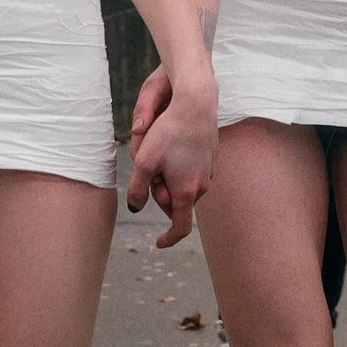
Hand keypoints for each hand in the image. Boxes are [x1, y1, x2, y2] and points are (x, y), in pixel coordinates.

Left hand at [126, 75, 216, 248]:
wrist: (196, 103)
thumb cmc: (169, 132)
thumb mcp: (143, 162)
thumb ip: (137, 190)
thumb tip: (135, 208)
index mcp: (186, 192)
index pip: (180, 228)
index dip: (169, 239)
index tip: (158, 243)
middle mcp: (202, 186)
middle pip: (177, 201)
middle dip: (160, 192)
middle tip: (149, 169)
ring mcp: (209, 171)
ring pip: (183, 184)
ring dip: (168, 176)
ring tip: (160, 151)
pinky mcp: (211, 156)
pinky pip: (191, 169)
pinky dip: (179, 164)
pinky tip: (173, 142)